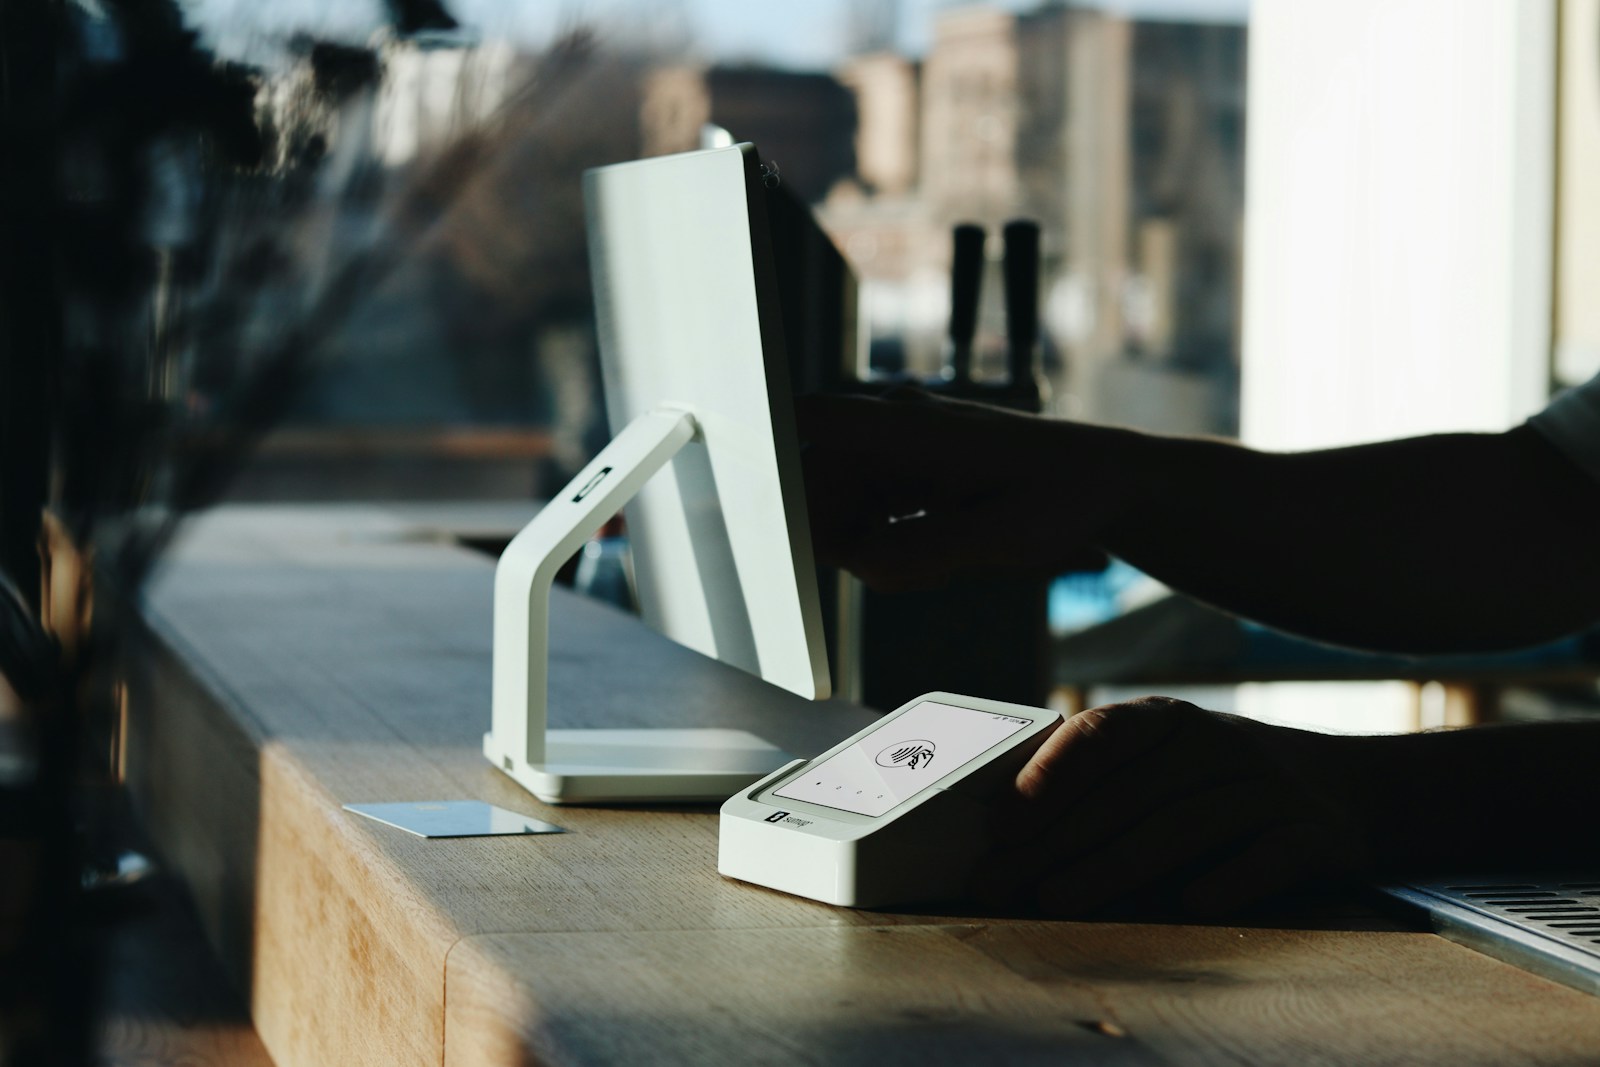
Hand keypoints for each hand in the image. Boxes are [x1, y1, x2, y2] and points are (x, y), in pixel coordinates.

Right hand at [796, 390, 1112, 589]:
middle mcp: (894, 423)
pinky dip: (884, 543)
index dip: (773, 455)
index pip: (814, 419)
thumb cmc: (1062, 497)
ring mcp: (896, 444)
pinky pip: (865, 512)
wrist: (1103, 480)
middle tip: (892, 574)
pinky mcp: (902, 468)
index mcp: (914, 425)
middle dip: (834, 535)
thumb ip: (926, 550)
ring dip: (865, 546)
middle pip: (817, 478)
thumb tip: (858, 562)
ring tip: (935, 564)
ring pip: (839, 503)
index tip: (766, 513)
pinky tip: (933, 557)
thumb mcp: (1004, 536)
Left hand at [973, 697, 1371, 916]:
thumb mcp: (1172, 760)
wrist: (1355, 790)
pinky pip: (1269, 856)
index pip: (1103, 733)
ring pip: (1184, 826)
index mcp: (1171, 723)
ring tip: (1058, 901)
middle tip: (1003, 882)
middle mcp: (1219, 745)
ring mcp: (1268, 788)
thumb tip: (1007, 826)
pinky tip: (1189, 904)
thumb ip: (1106, 780)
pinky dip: (1230, 879)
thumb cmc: (1223, 782)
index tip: (1002, 819)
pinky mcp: (1314, 836)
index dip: (1049, 773)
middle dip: (1057, 842)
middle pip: (1129, 794)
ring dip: (1114, 867)